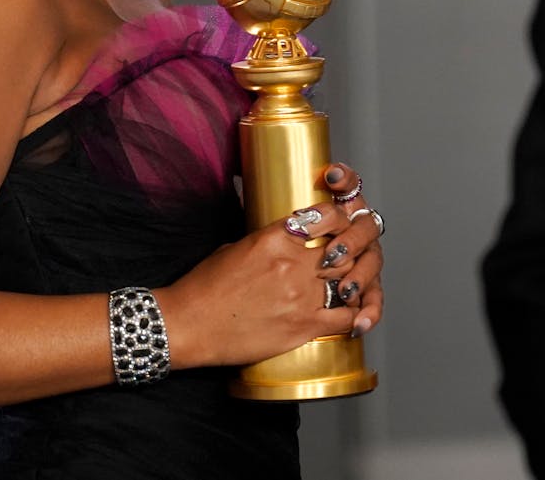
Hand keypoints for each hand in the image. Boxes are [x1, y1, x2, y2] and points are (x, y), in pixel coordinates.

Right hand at [155, 163, 384, 368]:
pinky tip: (350, 311)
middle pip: (343, 249)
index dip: (340, 219)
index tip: (341, 222)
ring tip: (350, 282)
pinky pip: (345, 317)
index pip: (326, 217)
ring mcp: (301, 297)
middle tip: (350, 254)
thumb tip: (288, 242)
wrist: (190, 324)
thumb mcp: (236, 248)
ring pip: (350, 281)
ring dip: (353, 281)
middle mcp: (292, 265)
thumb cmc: (205, 287)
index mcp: (274, 239)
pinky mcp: (304, 327)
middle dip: (351, 250)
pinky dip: (353, 313)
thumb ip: (269, 242)